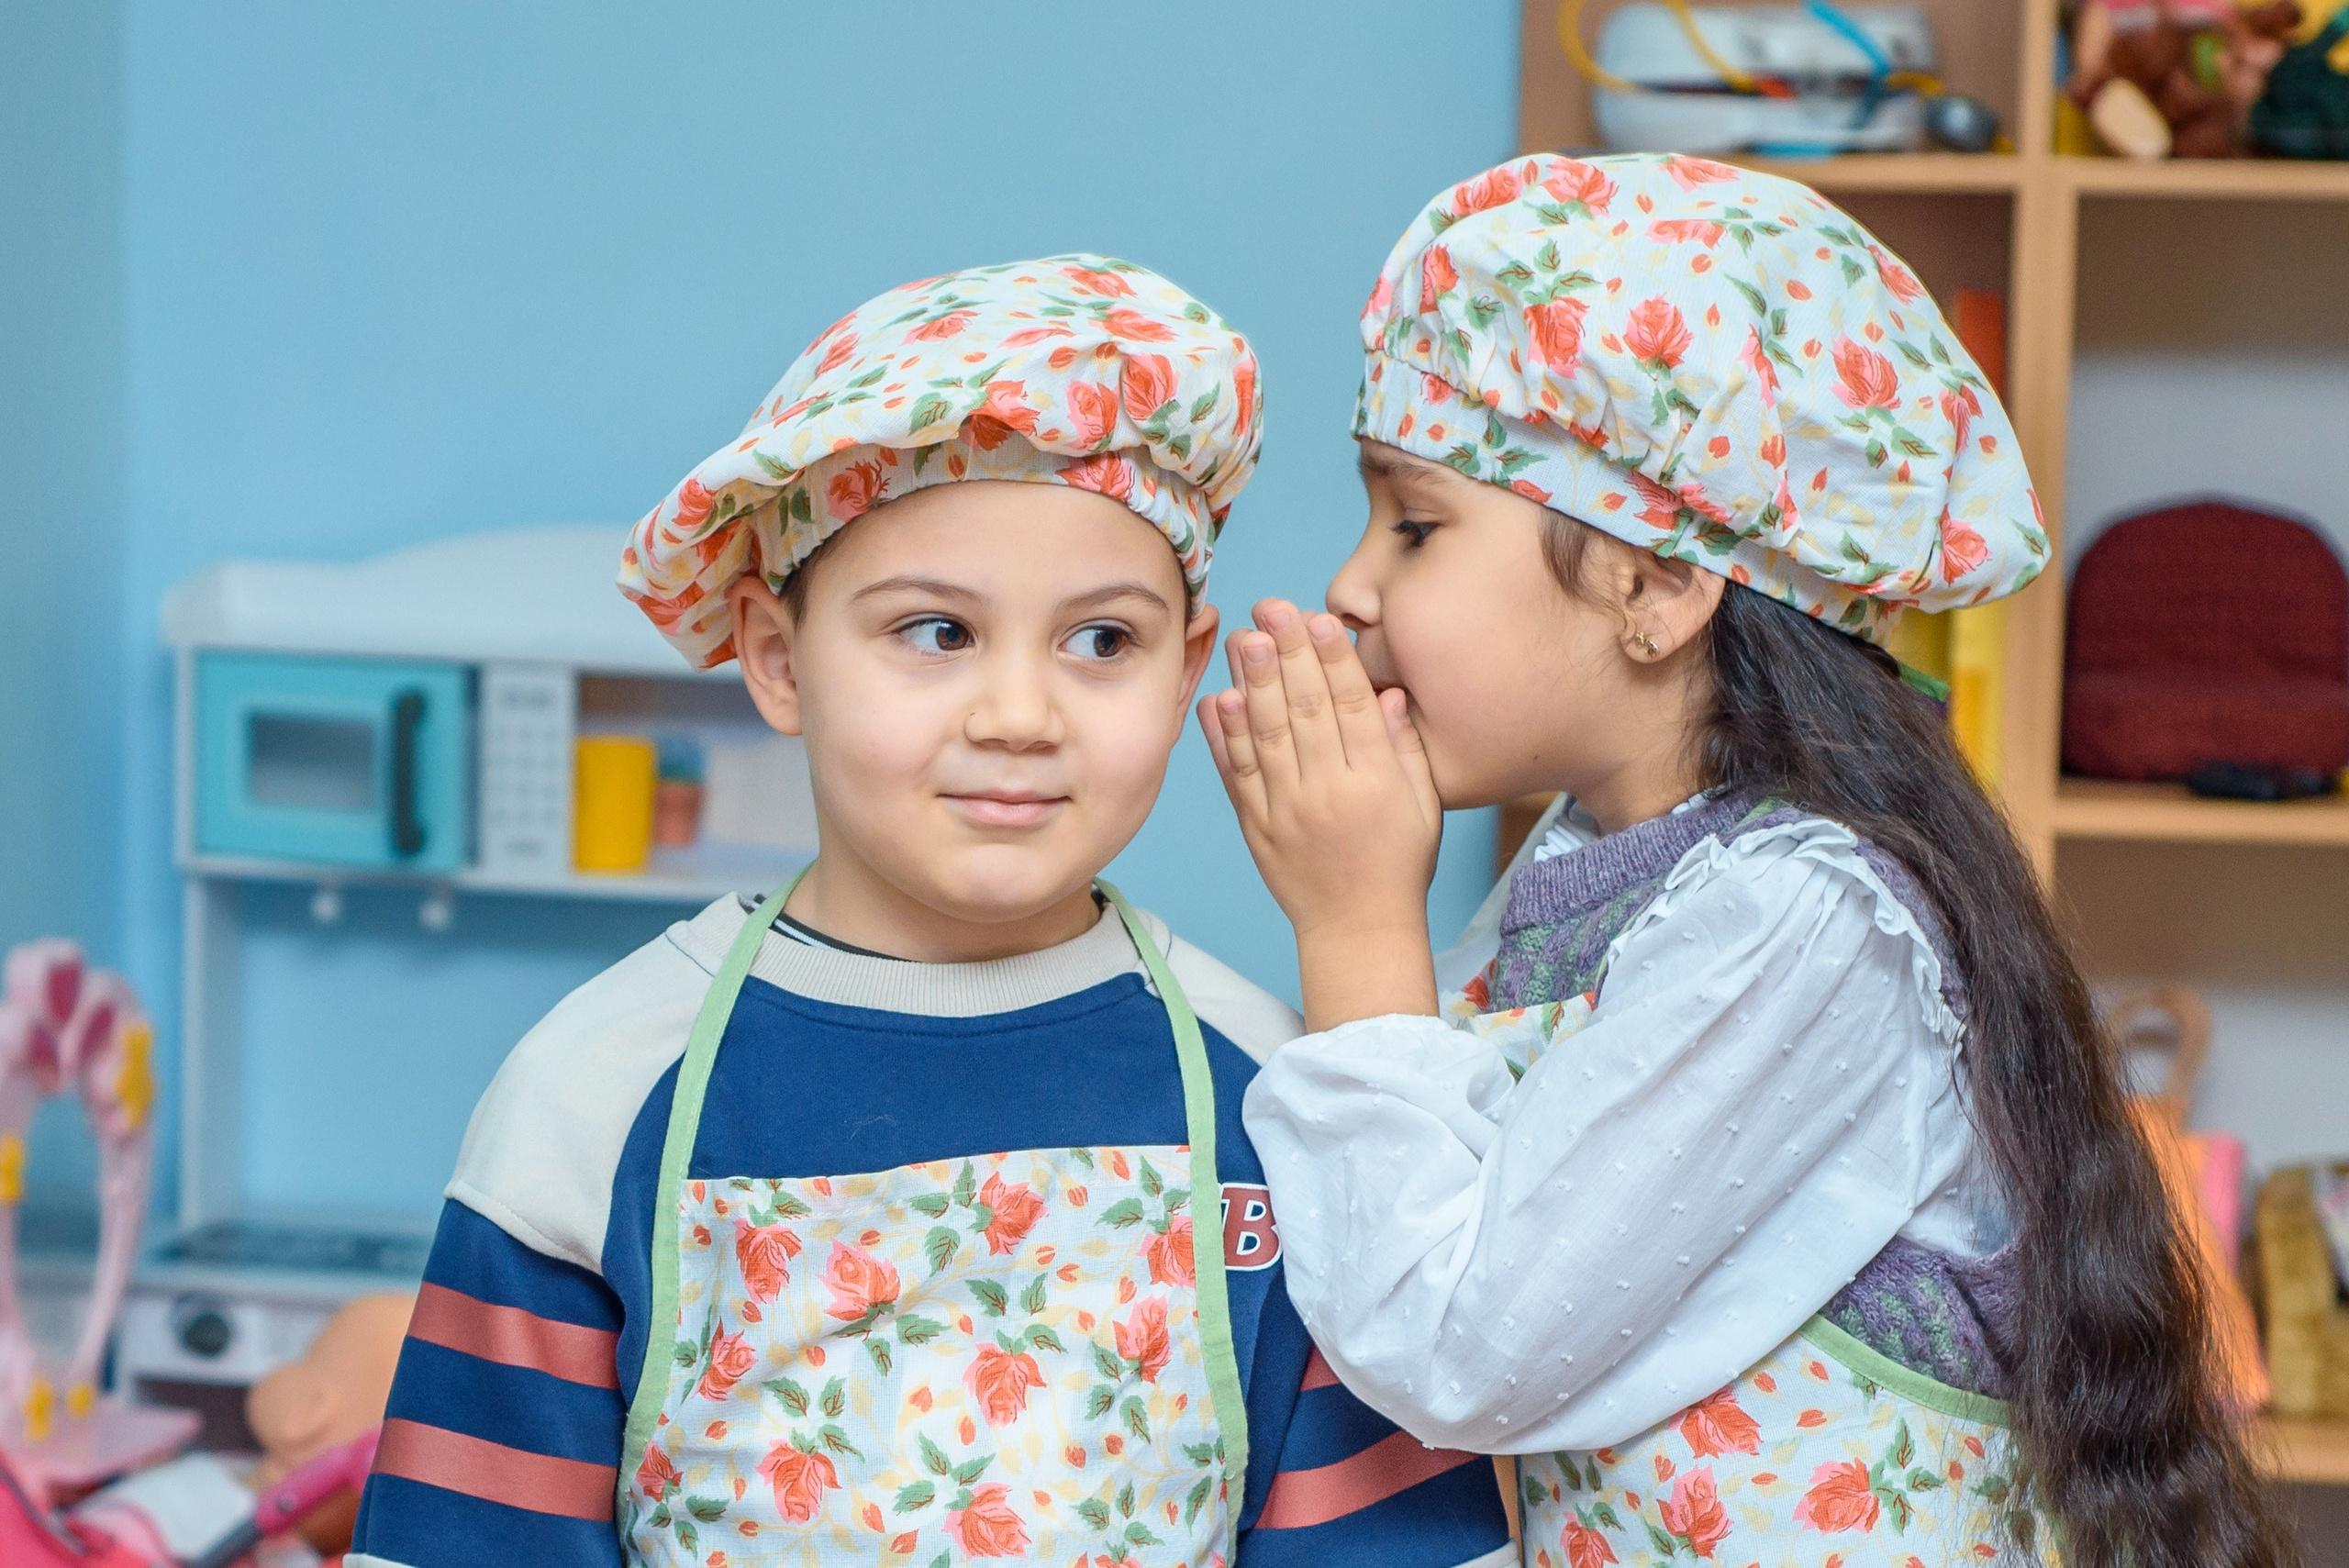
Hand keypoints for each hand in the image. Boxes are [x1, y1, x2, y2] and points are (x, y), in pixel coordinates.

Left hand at [1198, 600, 1442, 1030]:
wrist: (1356, 930)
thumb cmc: (1398, 865)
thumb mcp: (1423, 806)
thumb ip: (1405, 749)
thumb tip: (1388, 693)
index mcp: (1375, 783)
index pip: (1352, 707)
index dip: (1333, 659)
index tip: (1318, 619)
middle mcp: (1328, 791)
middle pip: (1305, 710)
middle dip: (1287, 653)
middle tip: (1270, 607)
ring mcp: (1287, 809)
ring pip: (1267, 735)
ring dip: (1253, 682)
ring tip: (1242, 637)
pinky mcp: (1256, 826)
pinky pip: (1237, 776)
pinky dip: (1224, 738)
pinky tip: (1218, 699)